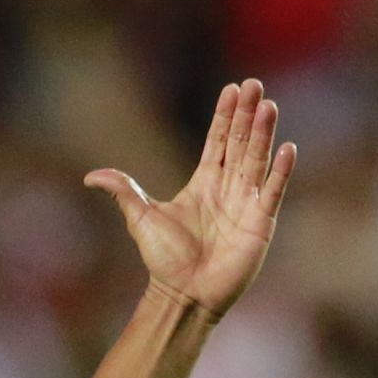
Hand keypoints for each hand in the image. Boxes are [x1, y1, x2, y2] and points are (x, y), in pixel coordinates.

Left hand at [84, 78, 296, 317]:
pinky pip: (272, 192)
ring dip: (262, 134)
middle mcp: (228, 189)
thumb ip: (123, 192)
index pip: (217, 141)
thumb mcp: (140, 218)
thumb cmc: (164, 259)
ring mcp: (246, 204)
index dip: (224, 116)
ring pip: (256, 160)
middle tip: (255, 84)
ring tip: (268, 106)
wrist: (183, 294)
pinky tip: (287, 148)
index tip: (232, 88)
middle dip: (246, 114)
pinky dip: (280, 172)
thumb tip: (90, 176)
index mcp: (203, 184)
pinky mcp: (261, 223)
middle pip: (239, 143)